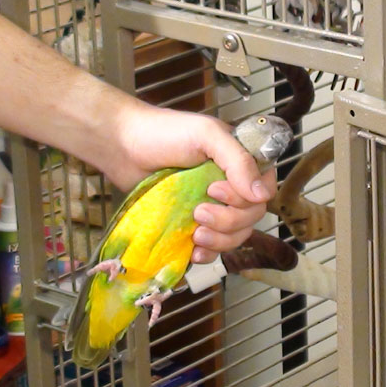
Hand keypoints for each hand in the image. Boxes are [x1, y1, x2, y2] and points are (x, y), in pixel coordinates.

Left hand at [109, 103, 276, 263]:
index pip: (264, 192)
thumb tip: (261, 195)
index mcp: (241, 163)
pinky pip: (213, 247)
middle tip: (199, 212)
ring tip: (195, 234)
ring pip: (235, 236)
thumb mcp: (207, 135)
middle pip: (251, 218)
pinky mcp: (193, 224)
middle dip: (228, 221)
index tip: (215, 190)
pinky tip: (195, 252)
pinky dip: (208, 253)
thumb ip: (238, 160)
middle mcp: (232, 186)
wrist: (122, 146)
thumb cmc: (163, 133)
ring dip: (219, 241)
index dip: (245, 199)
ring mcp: (213, 206)